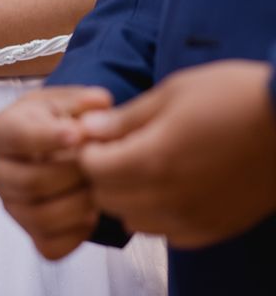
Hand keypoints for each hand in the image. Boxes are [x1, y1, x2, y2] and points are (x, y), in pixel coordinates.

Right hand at [0, 87, 112, 258]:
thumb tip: (100, 102)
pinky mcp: (28, 233)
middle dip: (73, 174)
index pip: (17, 138)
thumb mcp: (62, 100)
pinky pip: (52, 246)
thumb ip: (82, 100)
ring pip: (42, 217)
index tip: (79, 134)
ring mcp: (10, 205)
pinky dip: (78, 233)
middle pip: (31, 182)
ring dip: (79, 203)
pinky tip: (90, 210)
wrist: (48, 146)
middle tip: (100, 162)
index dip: (49, 137)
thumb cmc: (52, 120)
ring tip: (100, 185)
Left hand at [78, 60, 275, 248]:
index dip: (89, 151)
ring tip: (145, 168)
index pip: (92, 169)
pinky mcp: (214, 228)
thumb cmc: (236, 97)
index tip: (99, 137)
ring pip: (134, 220)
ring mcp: (192, 218)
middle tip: (117, 150)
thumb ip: (126, 118)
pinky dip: (158, 215)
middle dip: (102, 174)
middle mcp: (167, 198)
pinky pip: (168, 234)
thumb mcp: (173, 92)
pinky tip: (172, 188)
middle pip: (106, 198)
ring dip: (127, 197)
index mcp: (152, 160)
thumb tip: (89, 127)